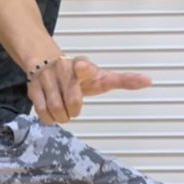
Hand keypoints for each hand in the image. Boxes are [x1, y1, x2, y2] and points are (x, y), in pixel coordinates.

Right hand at [28, 55, 151, 124]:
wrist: (47, 65)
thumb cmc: (80, 76)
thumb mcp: (102, 77)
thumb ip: (124, 80)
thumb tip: (149, 80)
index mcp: (83, 66)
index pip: (83, 65)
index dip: (83, 67)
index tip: (83, 66)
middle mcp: (63, 69)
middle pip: (73, 99)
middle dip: (75, 109)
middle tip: (73, 109)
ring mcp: (46, 78)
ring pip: (56, 107)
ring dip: (62, 116)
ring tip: (64, 113)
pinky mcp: (33, 87)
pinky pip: (41, 110)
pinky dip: (49, 118)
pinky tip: (52, 114)